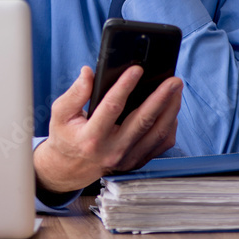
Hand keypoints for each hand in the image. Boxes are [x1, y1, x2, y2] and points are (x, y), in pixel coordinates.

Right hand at [33, 66, 181, 194]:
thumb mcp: (61, 113)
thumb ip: (75, 93)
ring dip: (171, 110)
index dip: (125, 86)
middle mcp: (112, 150)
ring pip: (157, 133)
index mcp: (91, 138)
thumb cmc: (66, 136)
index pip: (112, 108)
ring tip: (177, 90)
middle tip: (173, 80)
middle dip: (161, 98)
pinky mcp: (137, 162)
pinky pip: (160, 144)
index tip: (137, 69)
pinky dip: (170, 126)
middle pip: (143, 121)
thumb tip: (89, 72)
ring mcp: (128, 159)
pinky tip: (171, 110)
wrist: (70, 169)